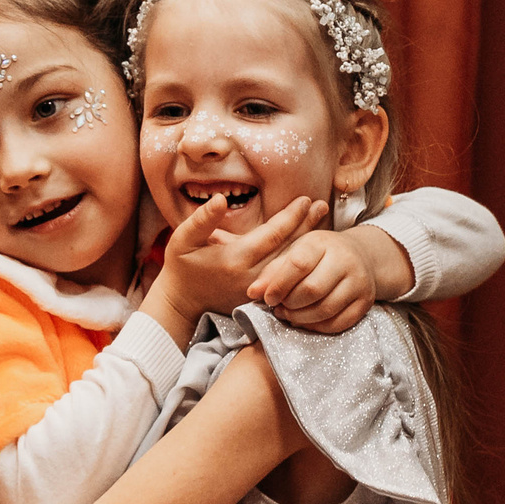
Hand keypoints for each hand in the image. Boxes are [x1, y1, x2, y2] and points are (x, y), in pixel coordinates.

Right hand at [155, 194, 328, 326]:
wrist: (182, 304)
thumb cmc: (181, 267)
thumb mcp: (182, 240)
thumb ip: (202, 219)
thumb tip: (221, 199)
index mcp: (235, 258)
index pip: (272, 234)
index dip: (290, 216)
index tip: (305, 199)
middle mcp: (252, 276)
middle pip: (287, 248)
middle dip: (306, 225)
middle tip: (323, 205)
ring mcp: (260, 290)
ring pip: (290, 265)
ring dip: (307, 242)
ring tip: (321, 221)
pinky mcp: (262, 299)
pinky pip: (287, 278)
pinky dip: (300, 261)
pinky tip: (311, 247)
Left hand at [249, 228, 379, 332]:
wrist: (360, 256)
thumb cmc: (319, 255)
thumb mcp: (295, 252)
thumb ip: (273, 271)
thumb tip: (252, 292)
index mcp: (323, 243)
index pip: (298, 264)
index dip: (279, 285)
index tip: (268, 298)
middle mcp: (345, 260)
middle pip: (313, 290)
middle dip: (290, 304)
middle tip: (279, 307)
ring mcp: (359, 282)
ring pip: (325, 309)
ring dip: (301, 318)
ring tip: (289, 314)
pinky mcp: (365, 302)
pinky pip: (338, 323)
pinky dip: (317, 327)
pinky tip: (306, 321)